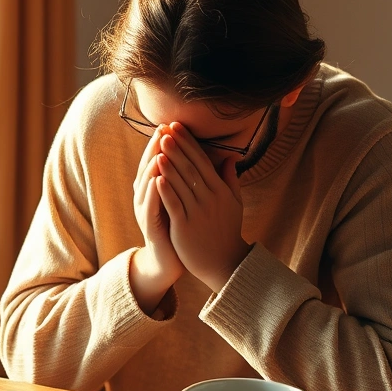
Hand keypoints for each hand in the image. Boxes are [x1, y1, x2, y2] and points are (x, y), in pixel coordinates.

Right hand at [130, 125, 183, 313]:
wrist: (170, 260)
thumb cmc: (178, 227)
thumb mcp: (184, 200)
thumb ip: (190, 179)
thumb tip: (203, 158)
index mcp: (156, 189)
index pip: (159, 160)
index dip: (165, 143)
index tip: (173, 125)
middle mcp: (146, 197)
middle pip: (148, 167)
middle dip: (155, 149)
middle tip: (162, 130)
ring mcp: (145, 211)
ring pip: (146, 185)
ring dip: (152, 167)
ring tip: (159, 150)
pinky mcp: (149, 226)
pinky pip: (150, 206)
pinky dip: (152, 193)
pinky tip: (157, 180)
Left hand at [155, 123, 251, 292]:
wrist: (224, 262)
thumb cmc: (226, 230)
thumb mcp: (234, 203)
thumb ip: (230, 179)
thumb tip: (231, 157)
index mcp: (220, 190)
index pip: (202, 160)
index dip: (188, 143)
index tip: (177, 127)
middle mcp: (210, 198)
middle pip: (191, 168)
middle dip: (177, 148)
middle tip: (165, 130)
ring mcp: (198, 212)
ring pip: (182, 184)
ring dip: (170, 164)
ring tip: (159, 147)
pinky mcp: (185, 227)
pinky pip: (175, 205)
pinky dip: (166, 191)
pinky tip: (157, 177)